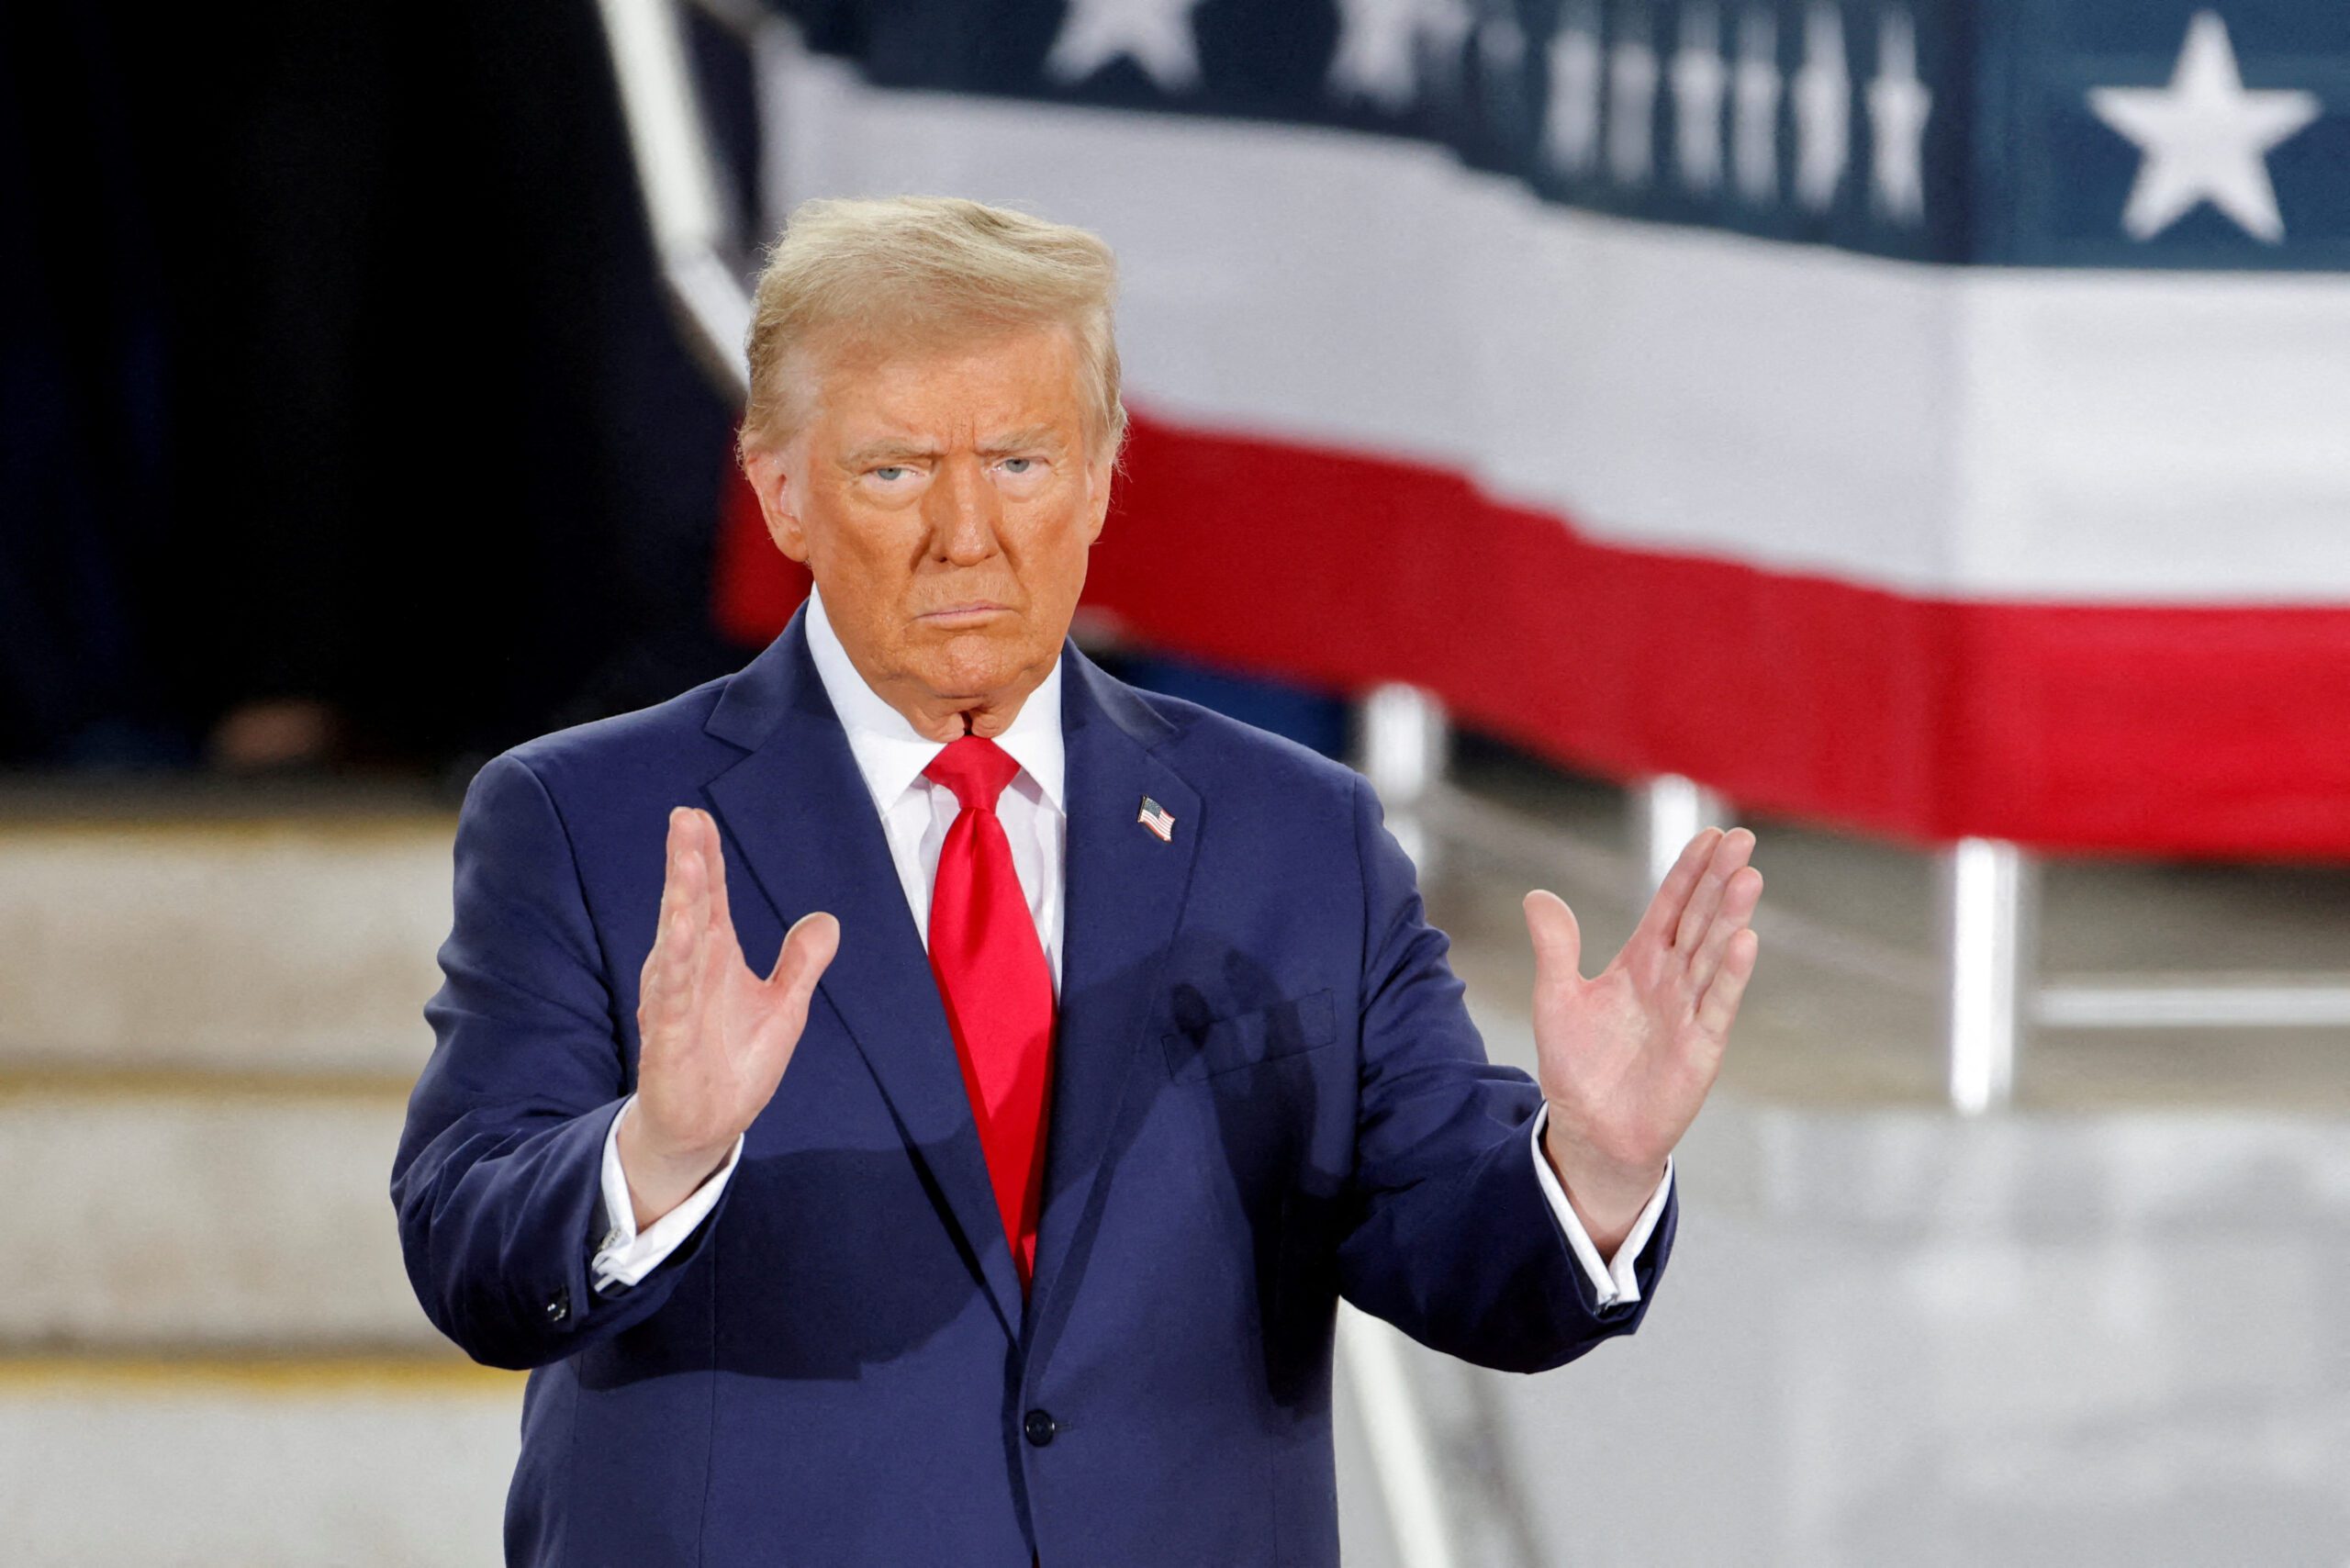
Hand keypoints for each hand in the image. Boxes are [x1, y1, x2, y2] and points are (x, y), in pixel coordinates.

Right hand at [620, 806, 838, 1226]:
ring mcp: (674, 1005)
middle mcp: (689, 973)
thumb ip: (800, 963)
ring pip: (677, 945)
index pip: (710, 900)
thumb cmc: (733, 1064)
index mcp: (714, 959)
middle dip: (688, 864)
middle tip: (684, 818)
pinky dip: (675, 966)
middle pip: (689, 908)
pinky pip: (670, 999)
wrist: (705, 1129)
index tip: (696, 817)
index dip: (707, 859)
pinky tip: (680, 933)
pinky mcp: (668, 1041)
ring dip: (681, 903)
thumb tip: (827, 919)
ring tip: (688, 862)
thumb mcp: (783, 1008)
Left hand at [1524, 827, 1760, 1252]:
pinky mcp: (1700, 1046)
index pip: (1669, 906)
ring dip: (1731, 917)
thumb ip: (1555, 948)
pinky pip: (1717, 1003)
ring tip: (1748, 877)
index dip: (1688, 872)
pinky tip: (1746, 940)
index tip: (1710, 835)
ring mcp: (1689, 1011)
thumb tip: (1537, 895)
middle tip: (1741, 839)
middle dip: (1718, 880)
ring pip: (1714, 954)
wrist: (1590, 1130)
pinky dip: (1732, 973)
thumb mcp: (1557, 999)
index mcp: (1640, 963)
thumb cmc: (1578, 1066)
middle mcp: (1671, 980)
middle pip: (1699, 920)